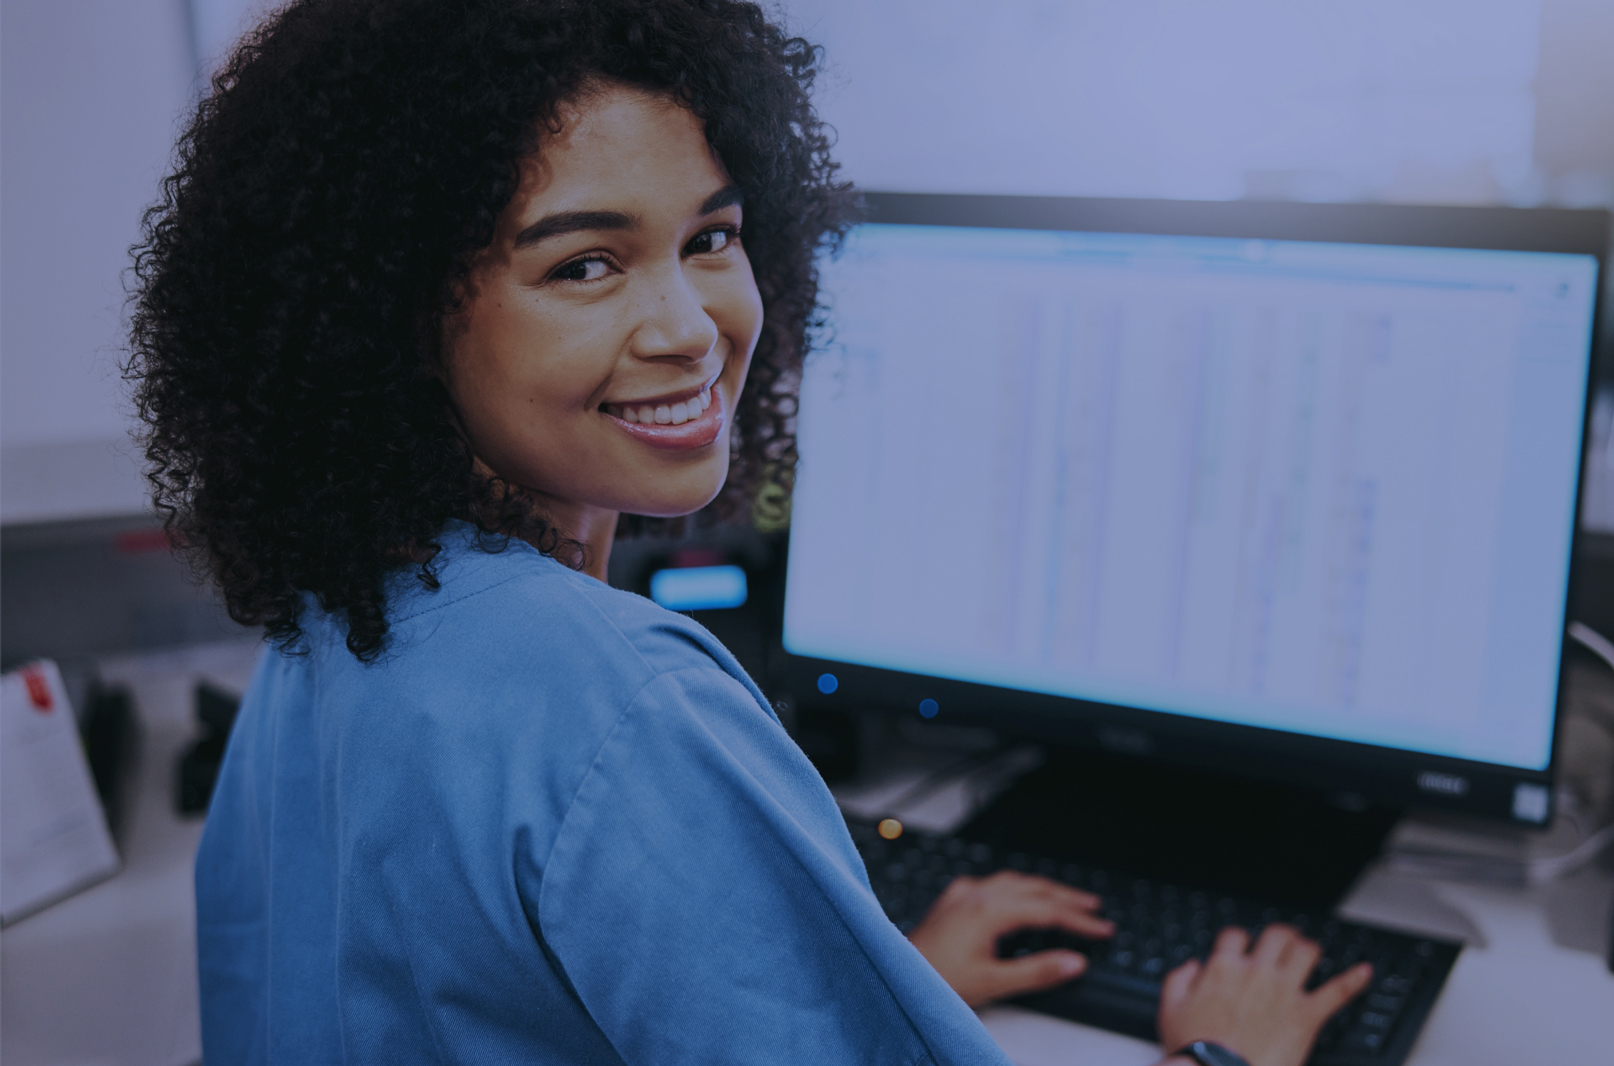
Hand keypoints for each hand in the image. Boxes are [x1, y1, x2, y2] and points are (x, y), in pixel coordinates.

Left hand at [908, 870, 1113, 1006]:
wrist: (896, 974)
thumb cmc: (936, 980)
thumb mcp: (993, 983)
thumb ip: (1037, 972)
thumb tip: (1075, 962)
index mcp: (989, 910)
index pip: (1047, 910)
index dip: (1079, 920)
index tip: (1102, 928)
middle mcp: (975, 894)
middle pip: (1033, 888)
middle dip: (1067, 897)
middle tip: (1095, 908)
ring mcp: (962, 894)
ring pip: (1013, 881)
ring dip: (1043, 889)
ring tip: (1066, 900)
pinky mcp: (952, 900)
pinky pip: (992, 884)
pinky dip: (1017, 888)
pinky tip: (1019, 897)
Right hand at [1156, 924, 1372, 1065]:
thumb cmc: (1194, 1050)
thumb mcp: (1170, 1010)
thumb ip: (1179, 980)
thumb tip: (1193, 967)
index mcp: (1223, 968)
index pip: (1235, 936)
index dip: (1239, 941)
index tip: (1241, 950)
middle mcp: (1257, 972)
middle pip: (1277, 935)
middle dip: (1280, 937)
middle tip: (1283, 944)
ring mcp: (1285, 991)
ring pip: (1306, 952)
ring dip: (1309, 949)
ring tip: (1310, 952)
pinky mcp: (1307, 1016)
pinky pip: (1337, 992)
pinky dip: (1354, 979)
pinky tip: (1365, 972)